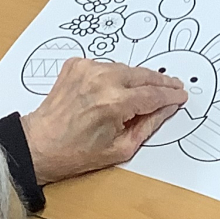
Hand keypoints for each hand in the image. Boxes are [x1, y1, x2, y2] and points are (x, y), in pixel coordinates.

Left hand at [20, 57, 188, 184]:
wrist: (39, 144)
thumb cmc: (75, 153)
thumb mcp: (120, 148)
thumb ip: (148, 125)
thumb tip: (167, 109)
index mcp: (115, 103)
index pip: (154, 95)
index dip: (171, 96)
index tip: (180, 96)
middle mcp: (102, 80)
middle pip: (144, 75)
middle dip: (161, 82)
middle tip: (172, 87)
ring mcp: (88, 69)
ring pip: (126, 68)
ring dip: (137, 79)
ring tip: (144, 92)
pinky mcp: (77, 65)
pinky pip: (106, 66)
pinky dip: (114, 76)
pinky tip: (113, 89)